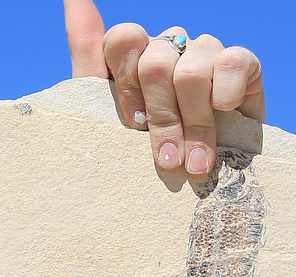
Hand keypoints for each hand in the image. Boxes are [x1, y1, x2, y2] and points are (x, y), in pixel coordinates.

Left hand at [65, 0, 263, 176]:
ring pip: (192, 67)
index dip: (126, 82)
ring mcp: (202, 56)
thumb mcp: (100, 118)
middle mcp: (166, 52)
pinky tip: (223, 116)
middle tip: (164, 156)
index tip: (132, 124)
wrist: (187, 189)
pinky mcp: (239, 66)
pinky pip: (232, 61)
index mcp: (130, 63)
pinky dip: (225, 96)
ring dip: (193, 122)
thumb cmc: (136, 160)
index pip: (124, 38)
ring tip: (193, 162)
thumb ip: (86, 54)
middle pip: (157, 59)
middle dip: (161, 116)